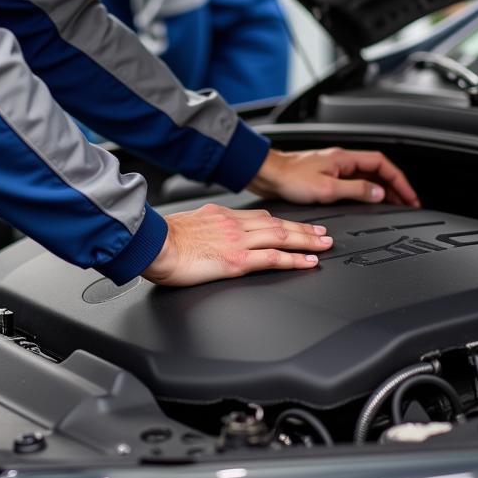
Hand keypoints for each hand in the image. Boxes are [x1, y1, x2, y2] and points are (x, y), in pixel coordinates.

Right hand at [142, 203, 332, 286]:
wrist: (153, 244)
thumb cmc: (162, 240)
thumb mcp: (188, 224)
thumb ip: (205, 227)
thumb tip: (209, 233)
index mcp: (222, 215)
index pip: (261, 216)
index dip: (283, 221)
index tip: (296, 225)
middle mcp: (234, 224)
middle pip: (278, 223)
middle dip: (303, 229)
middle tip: (323, 233)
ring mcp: (238, 241)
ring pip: (281, 237)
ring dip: (307, 241)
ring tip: (324, 245)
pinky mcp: (237, 260)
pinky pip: (273, 258)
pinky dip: (294, 259)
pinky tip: (309, 262)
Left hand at [248, 147, 419, 207]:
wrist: (268, 174)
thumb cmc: (291, 178)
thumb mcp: (328, 188)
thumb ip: (356, 190)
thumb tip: (379, 193)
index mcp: (346, 158)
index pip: (383, 164)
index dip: (400, 180)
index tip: (411, 196)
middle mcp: (342, 160)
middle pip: (378, 170)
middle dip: (396, 186)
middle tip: (409, 203)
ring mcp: (335, 167)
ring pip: (368, 175)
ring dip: (383, 189)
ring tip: (395, 204)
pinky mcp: (327, 175)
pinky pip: (355, 181)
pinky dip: (367, 190)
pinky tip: (368, 201)